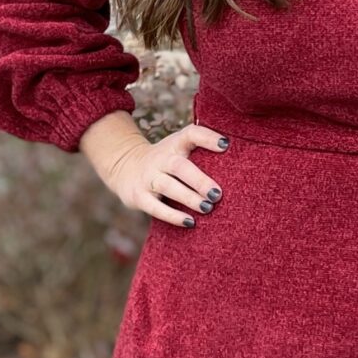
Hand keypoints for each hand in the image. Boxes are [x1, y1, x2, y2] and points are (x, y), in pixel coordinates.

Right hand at [79, 111, 228, 229]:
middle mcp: (160, 159)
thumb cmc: (165, 161)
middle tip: (217, 194)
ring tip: (208, 208)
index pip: (190, 134)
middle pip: (179, 166)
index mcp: (174, 145)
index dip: (207, 137)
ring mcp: (148, 178)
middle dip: (199, 180)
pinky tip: (190, 222)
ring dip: (189, 198)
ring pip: (168, 187)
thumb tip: (233, 156)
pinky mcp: (139, 196)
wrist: (125, 167)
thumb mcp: (178, 148)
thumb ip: (201, 150)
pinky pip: (156, 207)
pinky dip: (173, 216)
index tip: (226, 145)